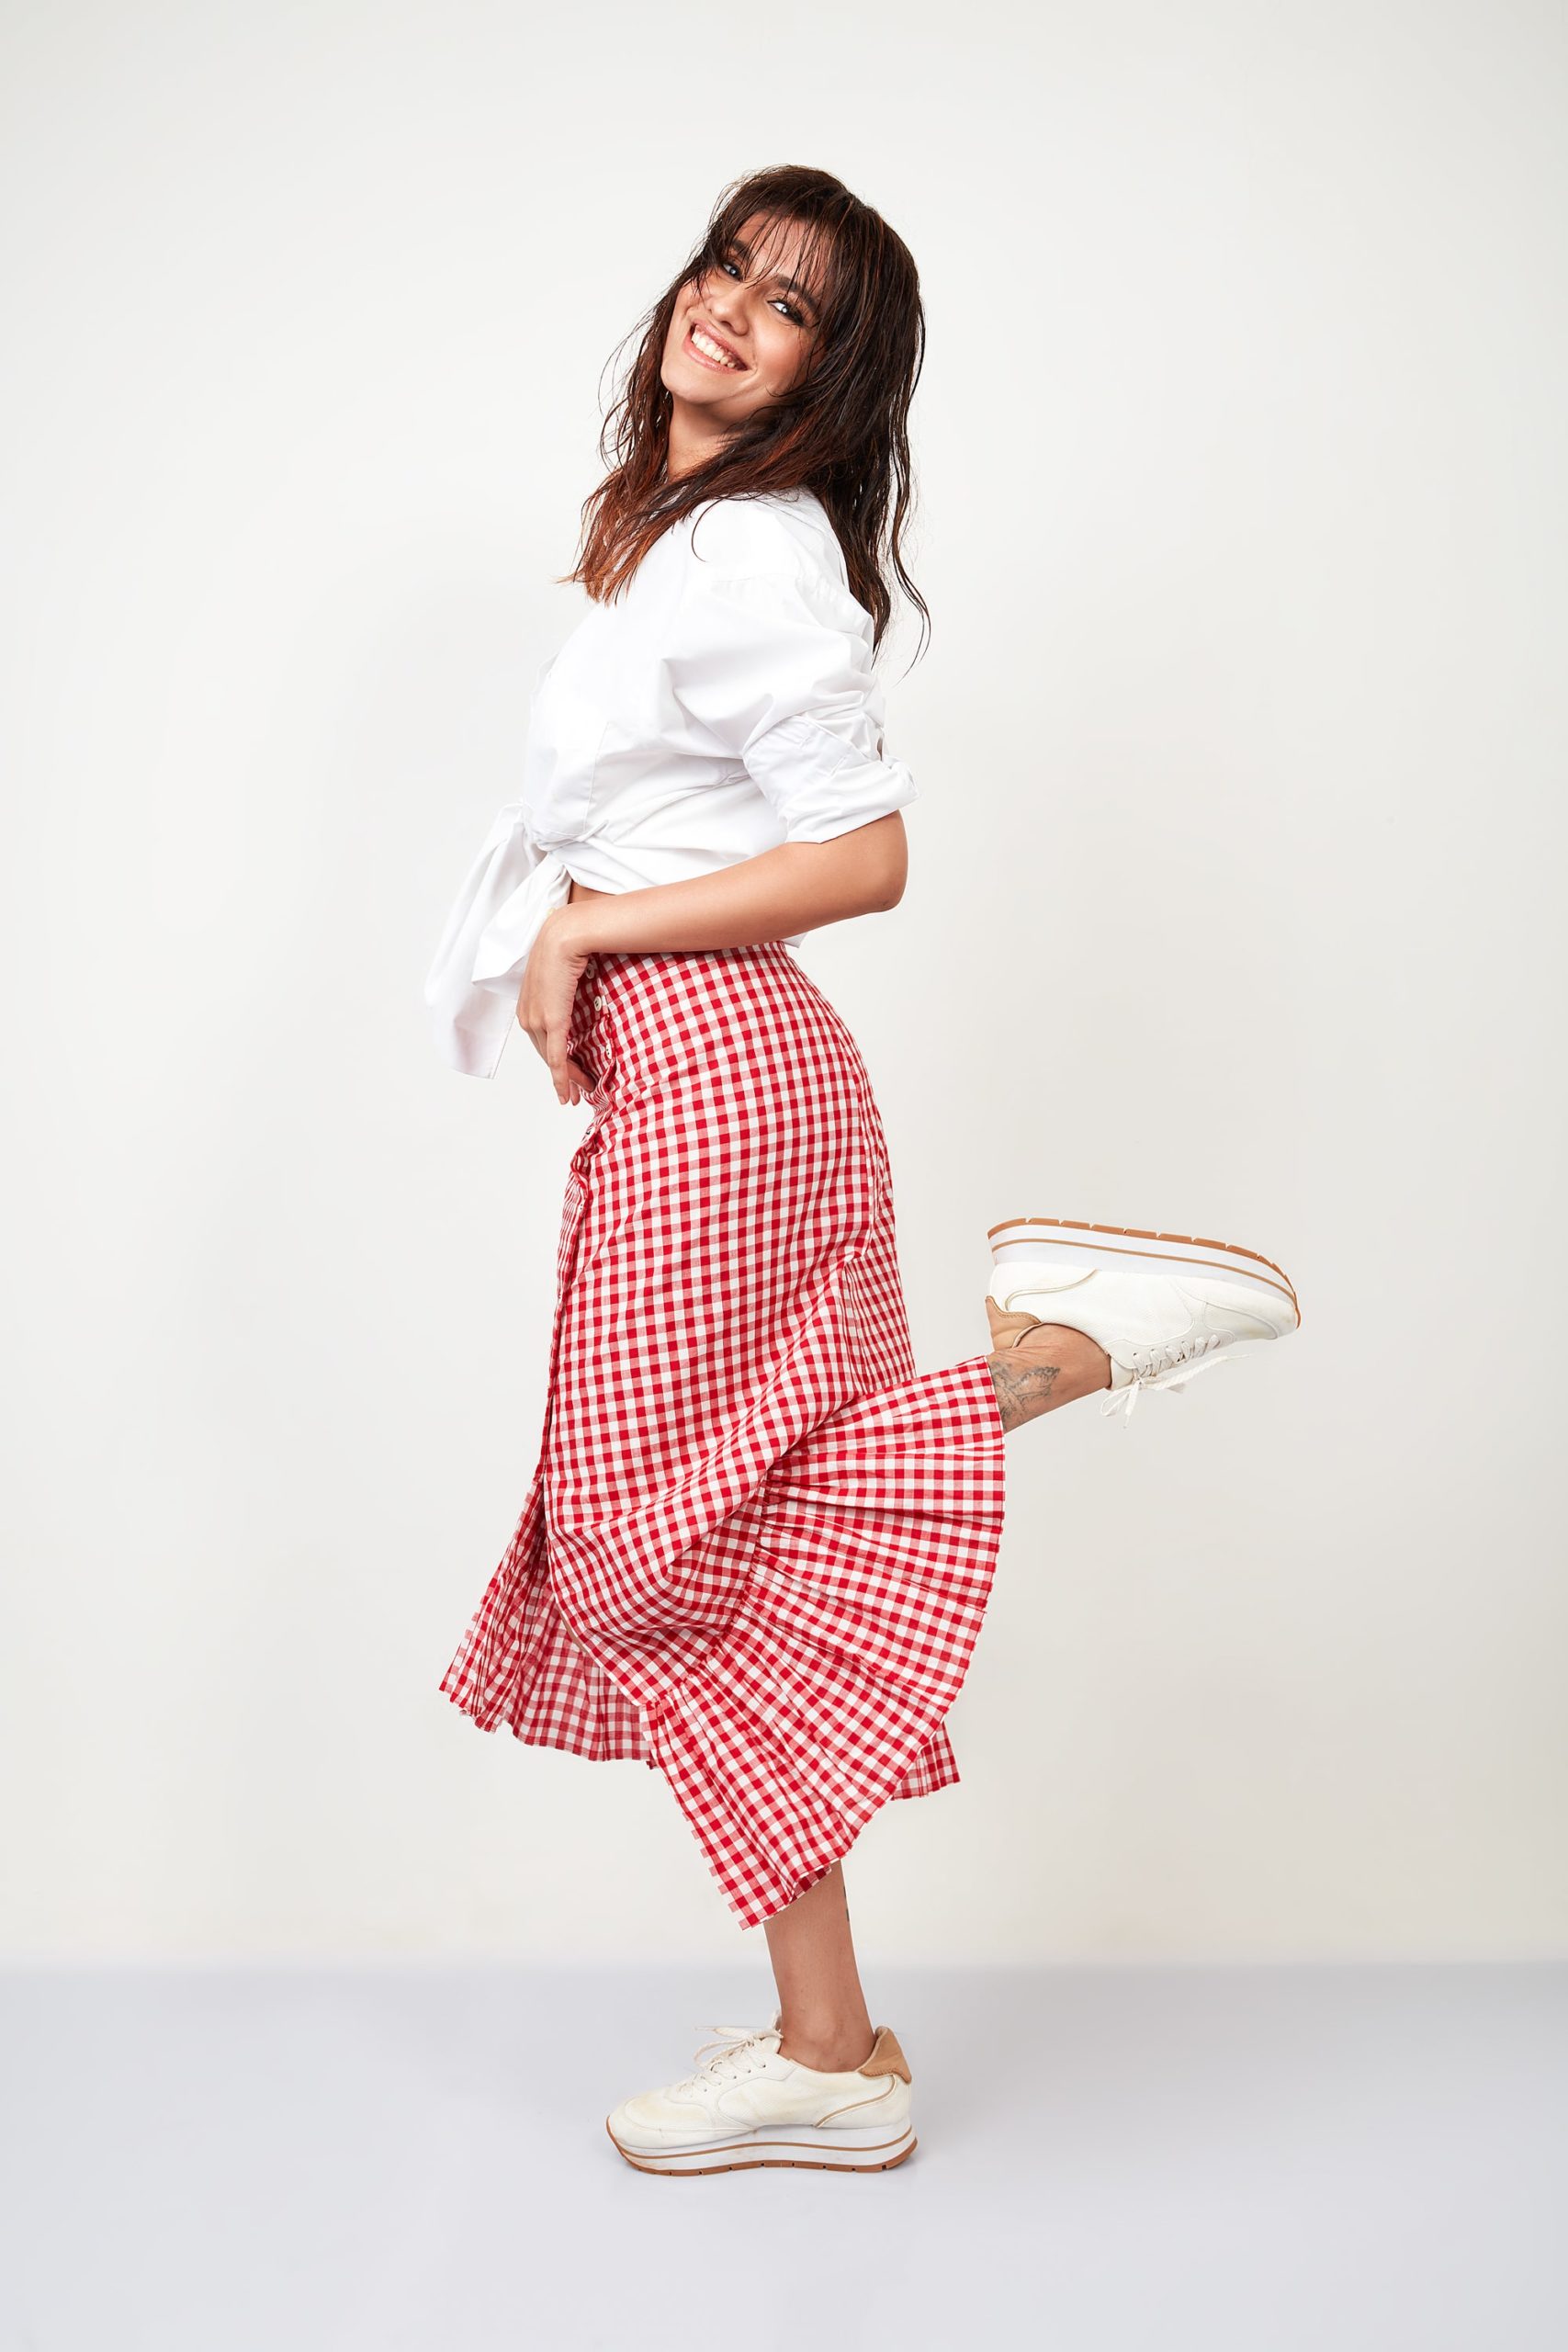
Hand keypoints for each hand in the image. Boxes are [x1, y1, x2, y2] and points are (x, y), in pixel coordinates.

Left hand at [515, 904, 596, 1104]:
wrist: (565, 934)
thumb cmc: (567, 945)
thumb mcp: (561, 971)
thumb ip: (563, 986)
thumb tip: (576, 987)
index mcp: (527, 1004)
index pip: (540, 1040)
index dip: (553, 1060)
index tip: (564, 1076)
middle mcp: (527, 1014)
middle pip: (544, 1054)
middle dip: (562, 1077)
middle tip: (575, 1094)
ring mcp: (537, 1019)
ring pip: (552, 1059)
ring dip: (568, 1080)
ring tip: (579, 1095)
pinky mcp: (551, 1021)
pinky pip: (556, 1057)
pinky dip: (562, 1078)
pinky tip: (568, 1093)